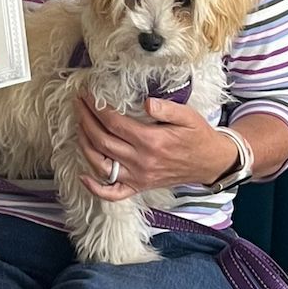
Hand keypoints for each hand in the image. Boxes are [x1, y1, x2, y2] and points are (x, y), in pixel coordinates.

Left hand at [75, 93, 235, 202]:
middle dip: (85, 120)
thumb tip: (146, 102)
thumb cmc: (197, 136)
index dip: (96, 108)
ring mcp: (138, 177)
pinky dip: (95, 188)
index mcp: (151, 141)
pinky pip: (113, 193)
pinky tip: (83, 175)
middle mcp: (141, 161)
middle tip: (78, 105)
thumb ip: (166, 108)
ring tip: (79, 126)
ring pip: (100, 164)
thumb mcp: (188, 116)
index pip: (114, 123)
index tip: (87, 95)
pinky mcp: (139, 186)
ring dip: (84, 145)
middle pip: (102, 140)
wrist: (209, 162)